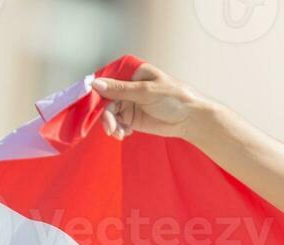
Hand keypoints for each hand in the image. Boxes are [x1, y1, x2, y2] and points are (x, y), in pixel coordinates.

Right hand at [89, 63, 209, 140]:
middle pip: (105, 98)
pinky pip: (117, 123)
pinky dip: (118, 129)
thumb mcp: (146, 91)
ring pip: (110, 112)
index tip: (91, 104)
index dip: (97, 91)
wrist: (191, 119)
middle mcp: (127, 87)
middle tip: (110, 127)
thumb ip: (121, 89)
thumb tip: (95, 84)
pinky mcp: (132, 118)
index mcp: (131, 72)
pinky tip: (124, 134)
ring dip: (111, 123)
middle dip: (105, 113)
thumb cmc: (175, 98)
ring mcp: (129, 103)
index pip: (107, 79)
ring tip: (118, 133)